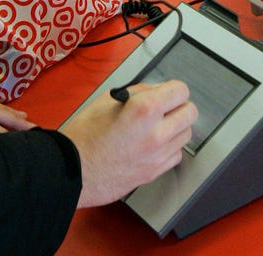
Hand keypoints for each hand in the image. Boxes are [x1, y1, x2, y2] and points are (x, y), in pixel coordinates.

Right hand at [62, 80, 197, 207]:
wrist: (71, 170)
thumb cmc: (83, 135)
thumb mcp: (107, 100)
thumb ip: (138, 92)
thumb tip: (157, 90)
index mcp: (144, 109)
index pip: (181, 91)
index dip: (173, 88)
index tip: (168, 92)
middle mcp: (156, 133)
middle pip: (191, 113)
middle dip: (179, 106)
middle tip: (166, 108)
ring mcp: (157, 155)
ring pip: (186, 134)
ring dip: (176, 127)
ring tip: (156, 127)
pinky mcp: (154, 172)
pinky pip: (176, 154)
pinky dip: (169, 147)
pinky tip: (153, 145)